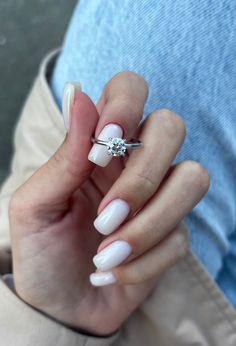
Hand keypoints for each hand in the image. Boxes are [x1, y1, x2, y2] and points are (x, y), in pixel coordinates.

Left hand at [9, 72, 209, 335]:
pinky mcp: (173, 232)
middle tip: (106, 214)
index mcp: (99, 147)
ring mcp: (159, 197)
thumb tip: (80, 95)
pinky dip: (143, 261)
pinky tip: (112, 273)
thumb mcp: (36, 205)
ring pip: (192, 179)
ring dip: (149, 223)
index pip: (129, 90)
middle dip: (142, 174)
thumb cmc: (42, 252)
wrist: (59, 304)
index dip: (125, 106)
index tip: (102, 149)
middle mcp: (135, 163)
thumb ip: (64, 156)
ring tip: (107, 253)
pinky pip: (180, 236)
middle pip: (171, 127)